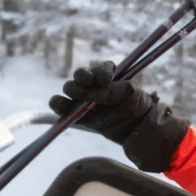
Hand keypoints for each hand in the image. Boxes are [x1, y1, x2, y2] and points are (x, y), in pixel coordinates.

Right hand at [49, 61, 190, 172]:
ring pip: (70, 88)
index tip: (106, 80)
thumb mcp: (131, 93)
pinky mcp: (79, 114)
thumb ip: (113, 90)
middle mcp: (94, 84)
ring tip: (77, 94)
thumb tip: (93, 94)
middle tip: (86, 85)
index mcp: (108, 74)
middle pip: (81, 75)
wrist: (136, 127)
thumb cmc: (137, 104)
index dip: (100, 72)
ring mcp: (85, 98)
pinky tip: (60, 105)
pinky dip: (59, 105)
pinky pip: (63, 107)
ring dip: (71, 89)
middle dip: (82, 77)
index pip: (100, 68)